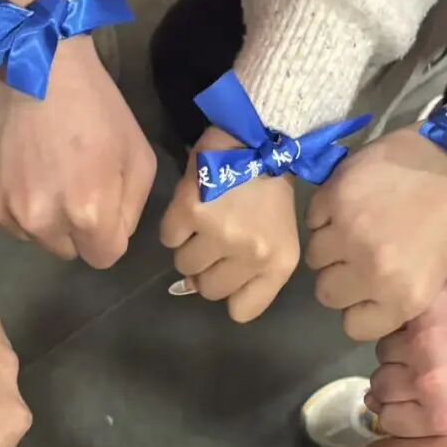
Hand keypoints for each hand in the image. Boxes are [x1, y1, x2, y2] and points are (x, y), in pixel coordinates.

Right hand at [0, 36, 156, 265]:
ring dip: (31, 211)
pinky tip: (2, 159)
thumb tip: (114, 235)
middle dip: (68, 225)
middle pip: (61, 249)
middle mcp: (39, 222)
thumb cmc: (91, 100)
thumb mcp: (137, 153)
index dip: (104, 234)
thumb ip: (132, 208)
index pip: (102, 258)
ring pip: (23, 233)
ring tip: (30, 163)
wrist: (26, 51)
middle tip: (64, 178)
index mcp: (87, 215)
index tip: (97, 204)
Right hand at [160, 127, 299, 322]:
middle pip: (207, 290)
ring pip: (184, 266)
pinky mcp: (191, 212)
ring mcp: (220, 234)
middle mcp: (252, 254)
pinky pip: (168, 238)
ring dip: (188, 246)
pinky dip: (174, 225)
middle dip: (205, 268)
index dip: (229, 293)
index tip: (228, 272)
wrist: (259, 134)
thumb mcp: (277, 235)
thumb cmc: (269, 187)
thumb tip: (195, 286)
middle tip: (213, 239)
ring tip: (204, 219)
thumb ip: (250, 270)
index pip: (242, 311)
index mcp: (278, 263)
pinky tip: (192, 206)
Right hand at [306, 127, 446, 340]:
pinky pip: (312, 219)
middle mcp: (372, 271)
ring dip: (329, 243)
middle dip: (339, 276)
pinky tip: (350, 202)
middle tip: (356, 254)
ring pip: (314, 257)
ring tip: (353, 224)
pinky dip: (325, 212)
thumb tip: (356, 306)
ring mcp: (349, 233)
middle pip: (327, 294)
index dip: (358, 307)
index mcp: (403, 298)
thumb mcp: (431, 277)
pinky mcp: (334, 197)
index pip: (353, 327)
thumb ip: (391, 298)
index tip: (366, 289)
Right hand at [366, 264, 446, 434]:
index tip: (407, 394)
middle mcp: (426, 384)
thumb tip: (374, 405)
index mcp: (442, 417)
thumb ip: (425, 415)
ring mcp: (420, 344)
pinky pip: (393, 323)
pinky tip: (429, 320)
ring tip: (426, 341)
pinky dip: (404, 323)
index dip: (393, 407)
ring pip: (381, 352)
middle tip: (419, 365)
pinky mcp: (421, 310)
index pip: (386, 420)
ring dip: (398, 348)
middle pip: (379, 386)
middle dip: (394, 378)